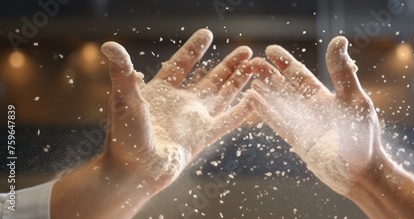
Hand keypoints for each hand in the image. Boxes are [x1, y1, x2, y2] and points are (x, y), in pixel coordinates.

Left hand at [100, 29, 252, 190]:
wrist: (133, 172)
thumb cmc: (124, 138)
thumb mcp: (123, 100)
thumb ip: (123, 72)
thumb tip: (110, 45)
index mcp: (161, 92)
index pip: (181, 65)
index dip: (194, 50)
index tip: (206, 33)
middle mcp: (180, 104)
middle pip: (210, 79)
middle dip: (228, 64)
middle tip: (245, 50)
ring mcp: (193, 121)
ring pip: (222, 96)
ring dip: (238, 81)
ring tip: (254, 66)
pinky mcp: (202, 138)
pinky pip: (226, 121)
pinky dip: (241, 111)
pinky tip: (254, 99)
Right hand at [246, 36, 380, 195]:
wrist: (362, 174)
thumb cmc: (364, 137)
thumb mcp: (354, 100)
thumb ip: (342, 73)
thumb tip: (338, 40)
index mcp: (325, 97)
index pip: (300, 75)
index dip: (285, 62)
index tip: (271, 51)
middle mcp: (311, 109)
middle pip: (284, 87)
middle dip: (269, 75)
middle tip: (252, 63)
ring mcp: (303, 125)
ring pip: (278, 105)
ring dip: (264, 92)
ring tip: (249, 80)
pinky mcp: (298, 141)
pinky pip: (277, 123)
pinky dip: (265, 112)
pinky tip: (252, 101)